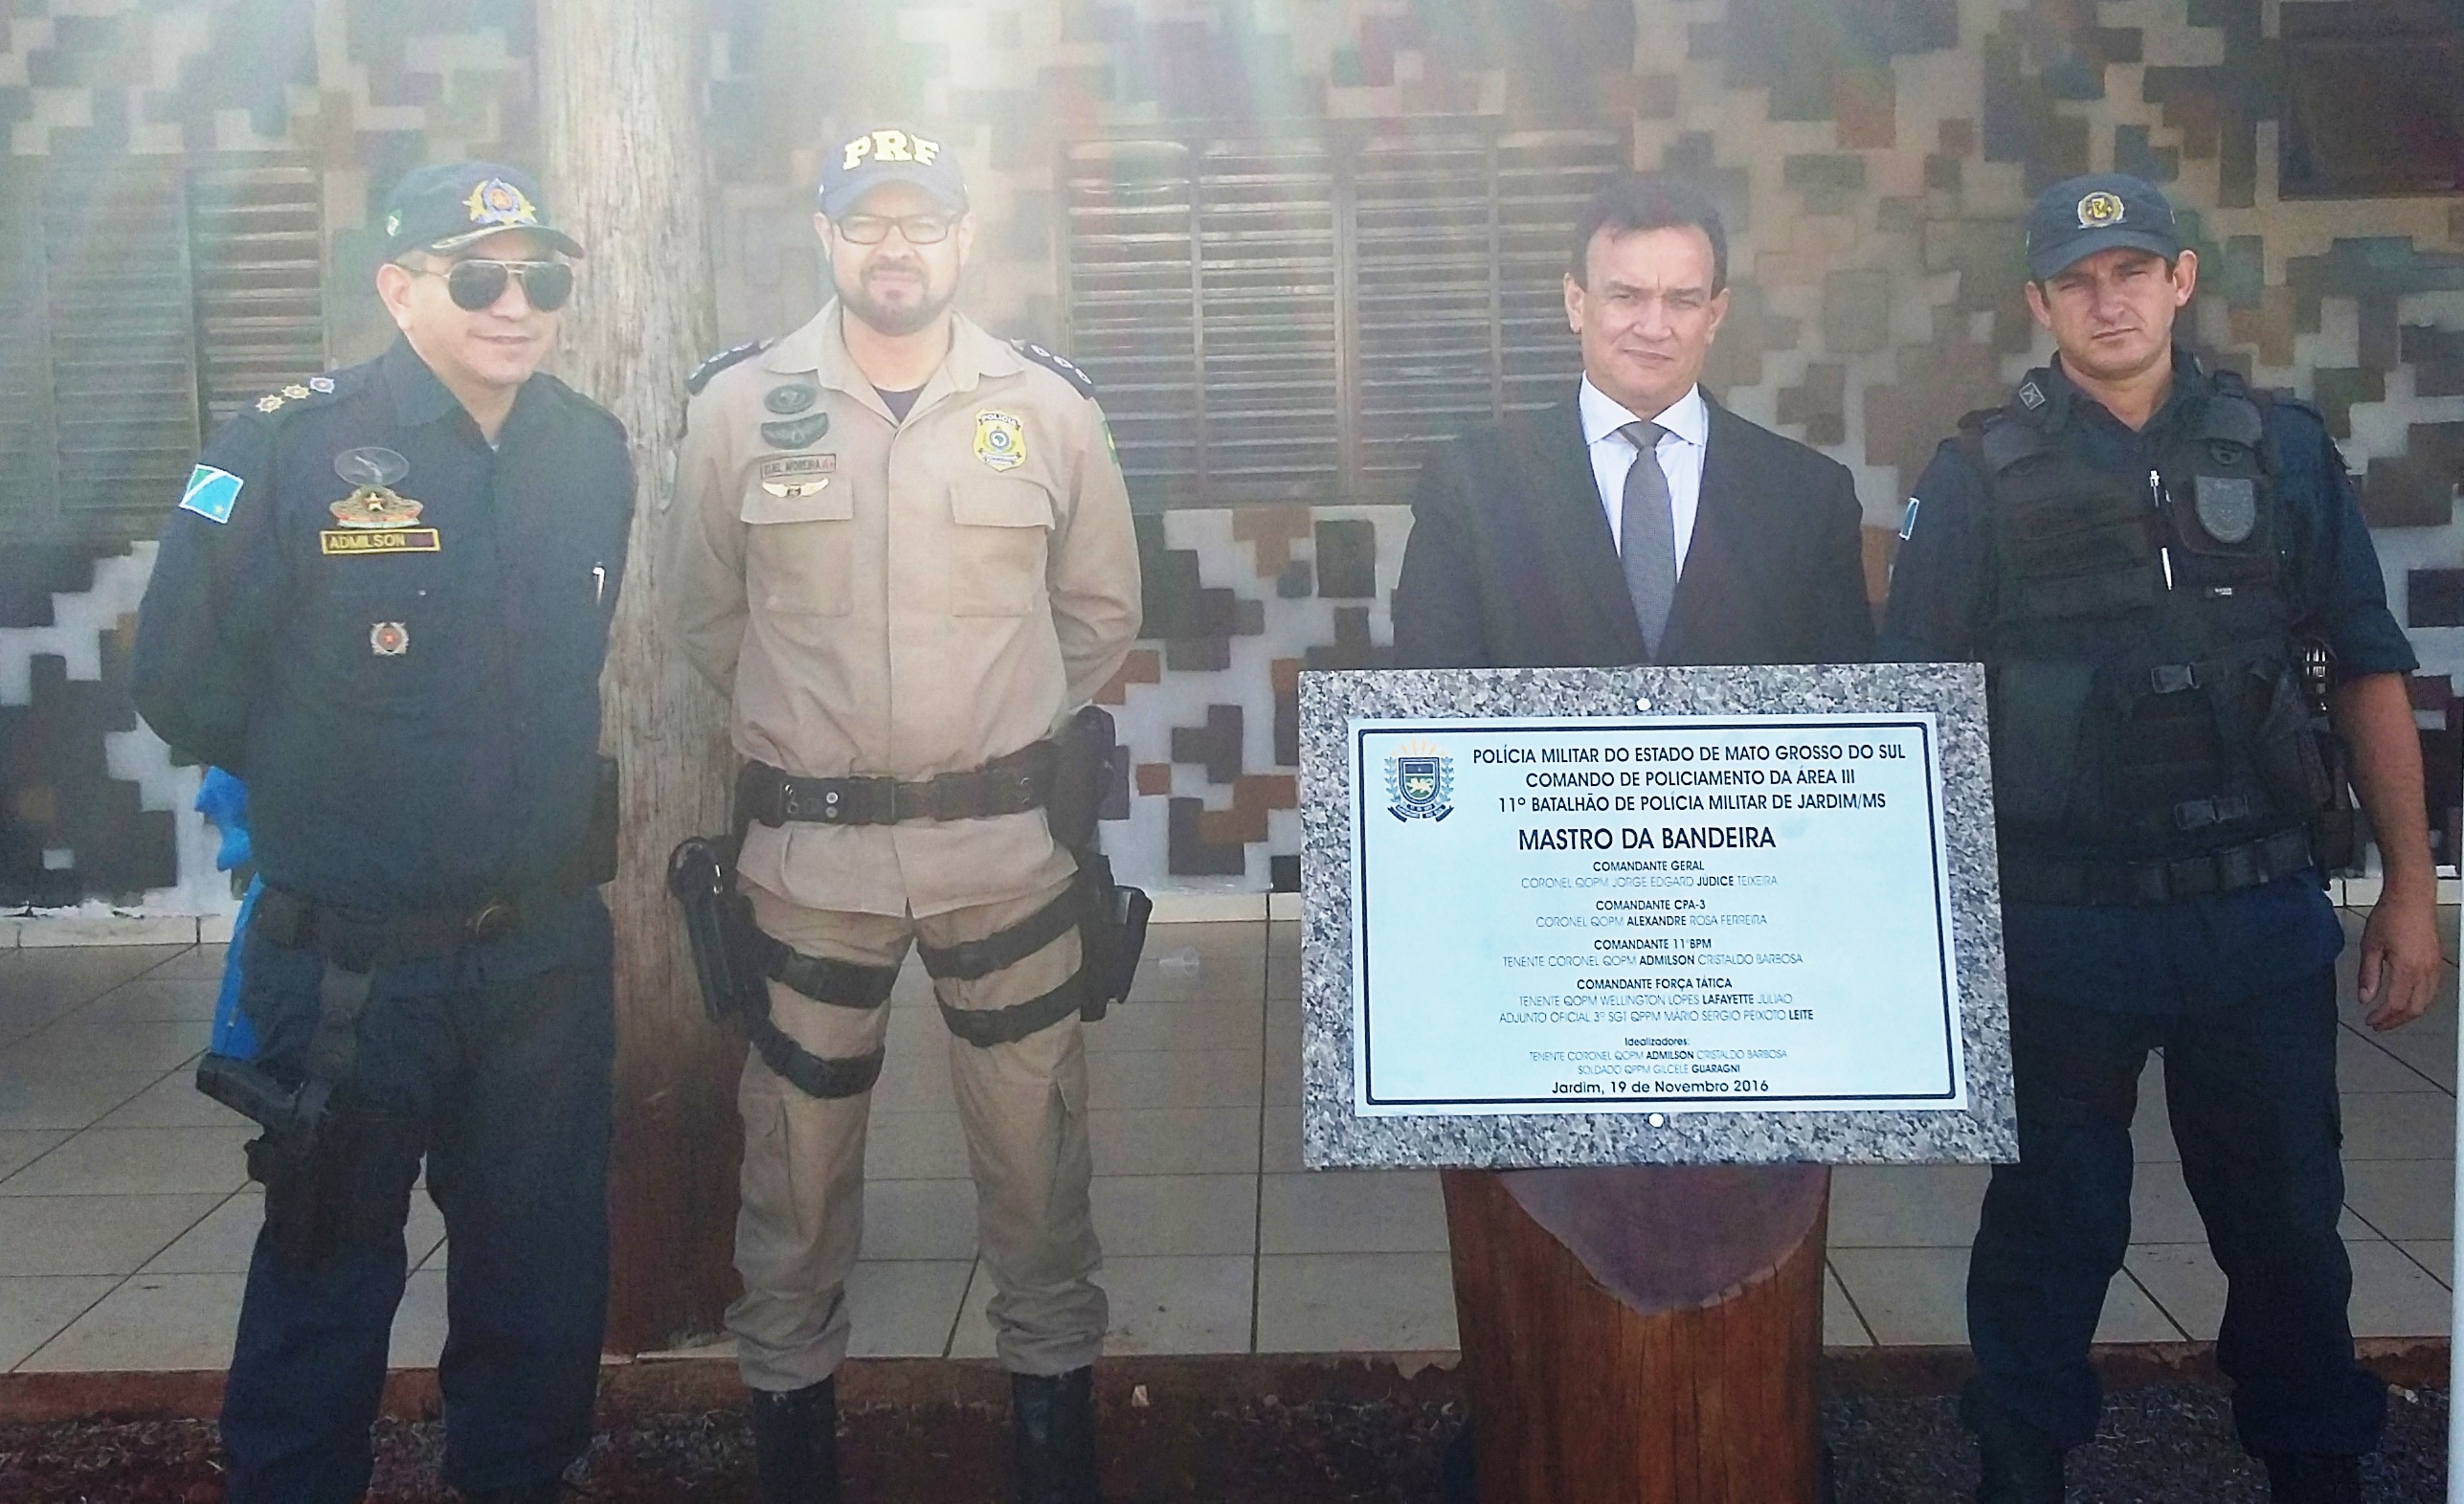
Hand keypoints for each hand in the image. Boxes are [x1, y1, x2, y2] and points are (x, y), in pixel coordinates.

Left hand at [2356, 887, 2444, 1030]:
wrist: (2411, 896)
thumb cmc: (2391, 914)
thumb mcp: (2370, 945)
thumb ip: (2368, 975)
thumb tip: (2365, 997)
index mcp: (2407, 967)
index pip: (2395, 1004)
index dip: (2382, 1017)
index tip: (2370, 1021)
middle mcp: (2425, 969)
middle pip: (2414, 1008)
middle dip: (2396, 1021)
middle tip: (2379, 1024)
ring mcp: (2434, 966)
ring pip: (2426, 1001)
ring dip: (2408, 1013)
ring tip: (2390, 1016)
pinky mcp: (2437, 961)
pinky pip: (2432, 990)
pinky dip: (2419, 1001)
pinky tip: (2406, 1000)